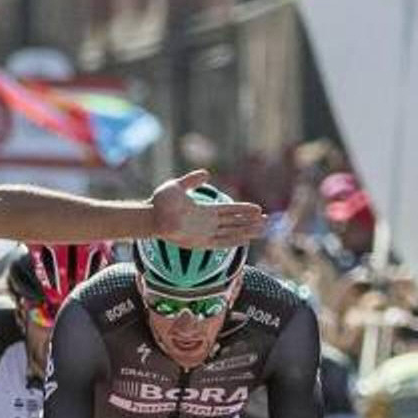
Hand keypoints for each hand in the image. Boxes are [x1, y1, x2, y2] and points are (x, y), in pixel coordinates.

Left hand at [150, 170, 266, 249]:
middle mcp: (206, 223)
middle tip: (267, 221)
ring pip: (230, 233)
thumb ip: (192, 181)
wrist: (150, 215)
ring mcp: (203, 233)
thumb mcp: (178, 187)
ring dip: (246, 231)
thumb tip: (207, 174)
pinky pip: (219, 243)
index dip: (243, 209)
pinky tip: (245, 240)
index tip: (258, 209)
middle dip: (250, 222)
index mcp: (204, 211)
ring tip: (262, 229)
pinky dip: (232, 241)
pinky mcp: (198, 242)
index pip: (229, 210)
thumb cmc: (160, 202)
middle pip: (234, 222)